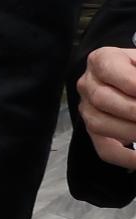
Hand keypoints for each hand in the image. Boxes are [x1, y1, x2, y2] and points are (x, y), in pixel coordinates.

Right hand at [77, 45, 135, 170]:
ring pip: (100, 124)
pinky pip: (105, 150)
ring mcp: (88, 111)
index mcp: (102, 60)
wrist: (128, 83)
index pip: (110, 70)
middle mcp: (88, 85)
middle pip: (102, 99)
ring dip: (132, 132)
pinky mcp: (95, 134)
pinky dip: (128, 158)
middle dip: (135, 110)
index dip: (134, 84)